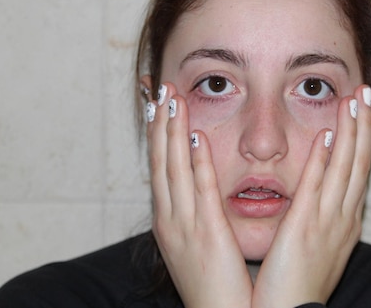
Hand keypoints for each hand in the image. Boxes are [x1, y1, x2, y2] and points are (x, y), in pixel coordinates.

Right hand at [147, 83, 252, 307]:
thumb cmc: (212, 282)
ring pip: (174, 170)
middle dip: (160, 123)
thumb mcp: (195, 242)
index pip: (160, 167)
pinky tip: (197, 139)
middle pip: (161, 162)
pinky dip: (195, 164)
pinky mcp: (207, 234)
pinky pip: (200, 193)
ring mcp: (184, 226)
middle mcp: (170, 218)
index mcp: (168, 220)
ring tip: (173, 100)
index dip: (158, 133)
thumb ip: (196, 211)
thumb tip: (199, 182)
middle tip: (160, 89)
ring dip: (173, 133)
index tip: (158, 104)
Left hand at [252, 85, 370, 307]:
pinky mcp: (303, 228)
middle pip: (359, 163)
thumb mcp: (319, 243)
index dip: (364, 138)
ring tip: (354, 100)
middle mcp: (343, 217)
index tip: (366, 110)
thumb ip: (321, 213)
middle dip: (365, 125)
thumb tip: (322, 184)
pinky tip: (326, 135)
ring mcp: (327, 222)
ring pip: (345, 169)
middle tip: (368, 92)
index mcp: (345, 220)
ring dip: (351, 132)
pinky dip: (324, 160)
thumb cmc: (299, 282)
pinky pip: (316, 188)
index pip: (359, 170)